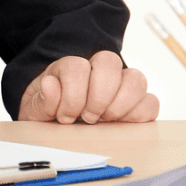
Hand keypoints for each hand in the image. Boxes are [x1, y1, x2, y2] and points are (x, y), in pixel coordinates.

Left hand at [18, 51, 159, 122]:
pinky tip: (120, 125)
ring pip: (136, 78)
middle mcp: (97, 69)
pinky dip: (139, 115)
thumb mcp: (34, 109)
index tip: (65, 117)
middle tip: (88, 118)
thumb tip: (49, 85)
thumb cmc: (48, 112)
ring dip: (121, 104)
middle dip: (99, 95)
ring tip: (105, 121)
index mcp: (69, 67)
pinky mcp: (137, 104)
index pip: (77, 66)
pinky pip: (151, 103)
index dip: (72, 94)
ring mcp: (121, 85)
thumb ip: (40, 99)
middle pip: (109, 61)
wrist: (58, 123)